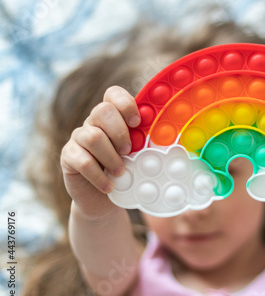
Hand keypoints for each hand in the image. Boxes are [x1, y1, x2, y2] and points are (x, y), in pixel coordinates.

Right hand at [60, 86, 140, 217]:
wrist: (103, 200)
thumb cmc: (126, 174)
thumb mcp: (139, 157)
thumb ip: (147, 144)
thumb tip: (166, 138)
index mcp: (114, 117)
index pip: (113, 94)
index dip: (126, 104)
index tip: (137, 122)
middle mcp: (94, 122)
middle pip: (103, 110)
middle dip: (120, 132)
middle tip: (129, 151)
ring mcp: (79, 138)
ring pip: (93, 137)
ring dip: (111, 157)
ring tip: (121, 173)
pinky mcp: (68, 156)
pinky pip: (82, 161)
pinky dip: (99, 176)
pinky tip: (109, 186)